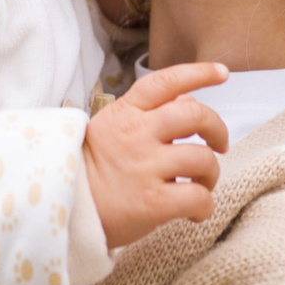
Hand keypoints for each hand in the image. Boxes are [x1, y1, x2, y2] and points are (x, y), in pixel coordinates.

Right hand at [83, 61, 228, 248]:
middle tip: (219, 144)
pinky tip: (195, 211)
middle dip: (217, 128)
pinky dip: (205, 205)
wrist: (62, 208)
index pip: (166, 81)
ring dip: (211, 173)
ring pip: (202, 158)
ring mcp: (145, 168)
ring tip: (202, 184)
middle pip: (194, 115)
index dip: (199, 73)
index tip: (222, 73)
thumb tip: (188, 99)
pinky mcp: (152, 202)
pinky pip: (197, 197)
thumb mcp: (111, 128)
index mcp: (125, 113)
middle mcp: (136, 134)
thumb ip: (149, 112)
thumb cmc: (89, 169)